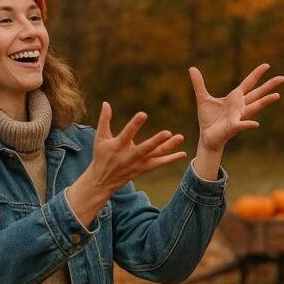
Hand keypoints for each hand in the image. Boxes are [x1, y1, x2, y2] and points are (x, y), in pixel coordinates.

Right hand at [67, 103, 185, 225]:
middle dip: (156, 141)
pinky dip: (171, 159)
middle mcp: (130, 156)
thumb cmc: (101, 156)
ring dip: (169, 147)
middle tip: (168, 133)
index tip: (143, 114)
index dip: (135, 124)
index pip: (127, 134)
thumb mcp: (100, 138)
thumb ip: (104, 120)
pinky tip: (183, 154)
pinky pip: (159, 163)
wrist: (102, 181)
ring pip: (156, 155)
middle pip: (145, 148)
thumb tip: (106, 103)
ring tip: (180, 137)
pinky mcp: (144, 168)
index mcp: (118, 146)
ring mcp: (138, 163)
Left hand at [189, 63, 283, 152]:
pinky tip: (256, 124)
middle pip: (257, 94)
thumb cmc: (208, 119)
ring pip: (254, 107)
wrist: (207, 136)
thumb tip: (192, 68)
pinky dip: (248, 124)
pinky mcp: (233, 127)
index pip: (248, 83)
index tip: (267, 65)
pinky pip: (241, 125)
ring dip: (265, 101)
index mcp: (234, 98)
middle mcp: (240, 106)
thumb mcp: (202, 98)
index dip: (256, 74)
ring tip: (277, 95)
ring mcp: (238, 116)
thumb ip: (199, 84)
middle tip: (283, 78)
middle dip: (269, 86)